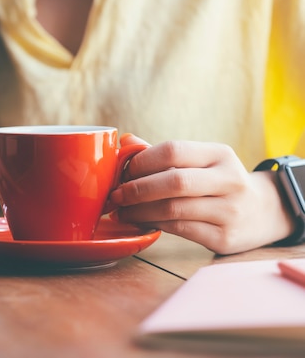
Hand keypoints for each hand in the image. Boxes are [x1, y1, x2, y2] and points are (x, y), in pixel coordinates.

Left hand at [109, 134, 295, 254]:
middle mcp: (229, 180)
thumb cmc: (217, 183)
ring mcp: (229, 210)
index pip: (173, 151)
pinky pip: (179, 229)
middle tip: (116, 195)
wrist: (262, 213)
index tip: (124, 171)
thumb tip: (125, 142)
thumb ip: (163, 154)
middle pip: (173, 182)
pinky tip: (140, 221)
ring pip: (173, 209)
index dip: (142, 161)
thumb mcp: (200, 161)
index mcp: (219, 154)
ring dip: (139, 210)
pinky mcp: (224, 237)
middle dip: (137, 189)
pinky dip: (153, 224)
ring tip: (122, 211)